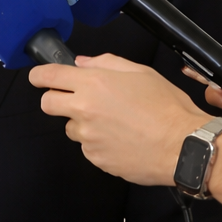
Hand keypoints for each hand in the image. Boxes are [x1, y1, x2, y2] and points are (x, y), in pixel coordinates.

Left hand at [29, 53, 213, 184]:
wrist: (183, 145)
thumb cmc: (167, 107)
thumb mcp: (141, 72)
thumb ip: (107, 63)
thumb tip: (82, 63)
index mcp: (94, 84)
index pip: (49, 76)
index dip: (39, 75)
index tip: (39, 78)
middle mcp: (84, 110)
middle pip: (47, 104)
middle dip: (55, 99)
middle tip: (76, 99)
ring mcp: (88, 137)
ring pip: (70, 128)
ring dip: (83, 124)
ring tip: (114, 123)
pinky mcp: (95, 158)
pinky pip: (88, 148)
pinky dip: (98, 143)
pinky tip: (121, 139)